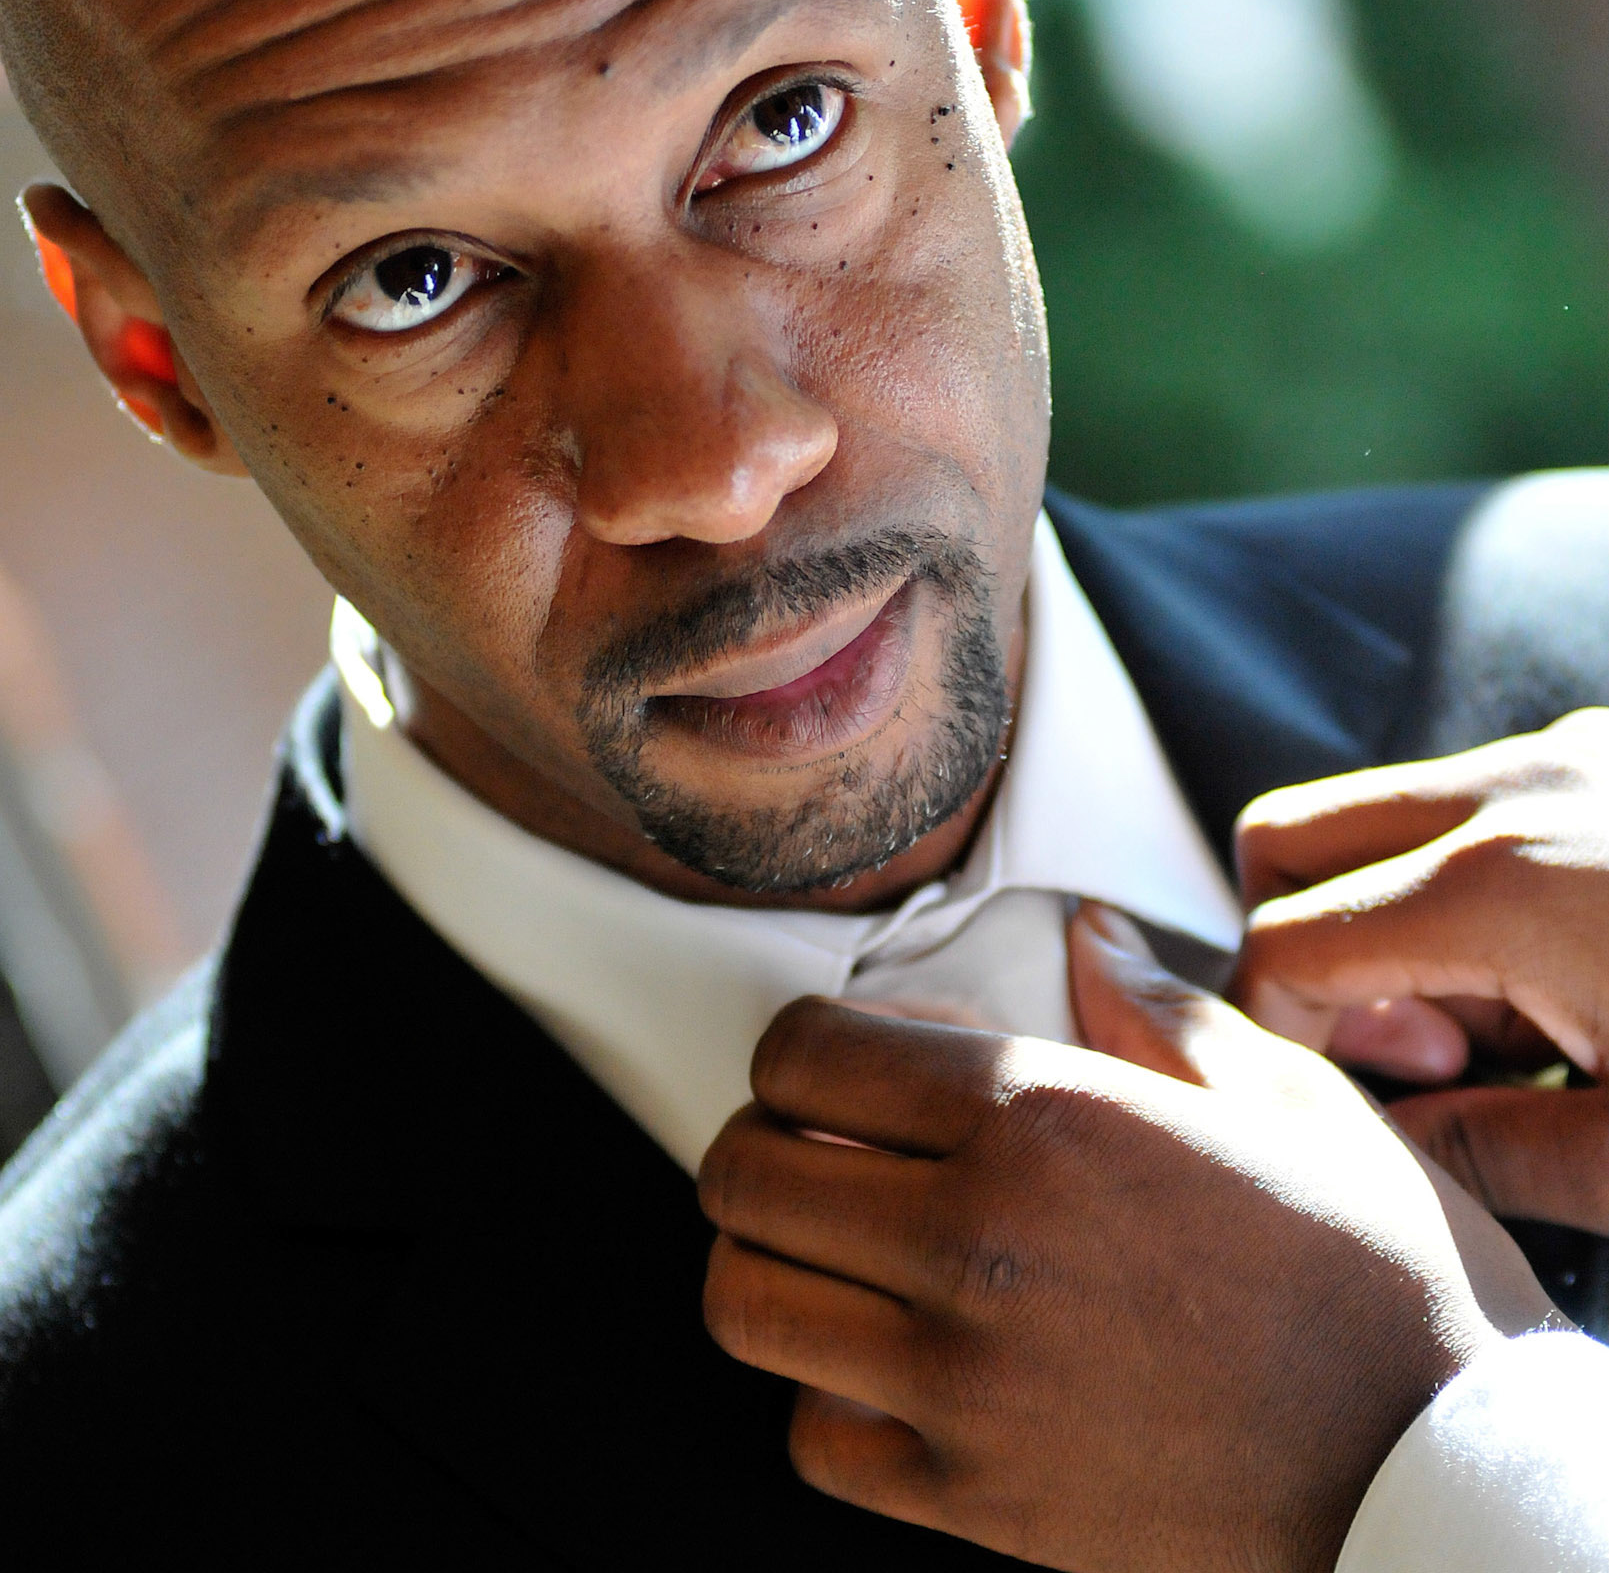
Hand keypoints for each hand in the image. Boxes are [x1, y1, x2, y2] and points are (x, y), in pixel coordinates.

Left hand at [699, 908, 1549, 1572]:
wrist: (1431, 1476)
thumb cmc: (1372, 1279)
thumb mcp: (1287, 1101)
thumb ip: (1160, 1008)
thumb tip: (1092, 936)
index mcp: (1041, 1117)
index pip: (804, 1053)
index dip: (797, 1048)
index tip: (831, 1065)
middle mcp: (975, 1242)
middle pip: (742, 1173)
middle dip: (760, 1143)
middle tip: (814, 1150)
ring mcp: (963, 1383)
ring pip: (743, 1304)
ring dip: (765, 1262)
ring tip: (827, 1250)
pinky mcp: (973, 1500)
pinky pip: (811, 1438)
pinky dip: (823, 1395)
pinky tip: (886, 1364)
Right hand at [1235, 708, 1608, 1232]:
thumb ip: (1486, 1154)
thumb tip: (1379, 1158)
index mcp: (1509, 886)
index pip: (1284, 942)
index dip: (1278, 1036)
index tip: (1343, 1104)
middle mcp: (1521, 785)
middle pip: (1286, 837)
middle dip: (1293, 944)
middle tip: (1403, 1047)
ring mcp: (1572, 750)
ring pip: (1377, 809)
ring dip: (1385, 909)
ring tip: (1508, 1021)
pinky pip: (1474, 797)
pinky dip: (1467, 877)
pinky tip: (1566, 970)